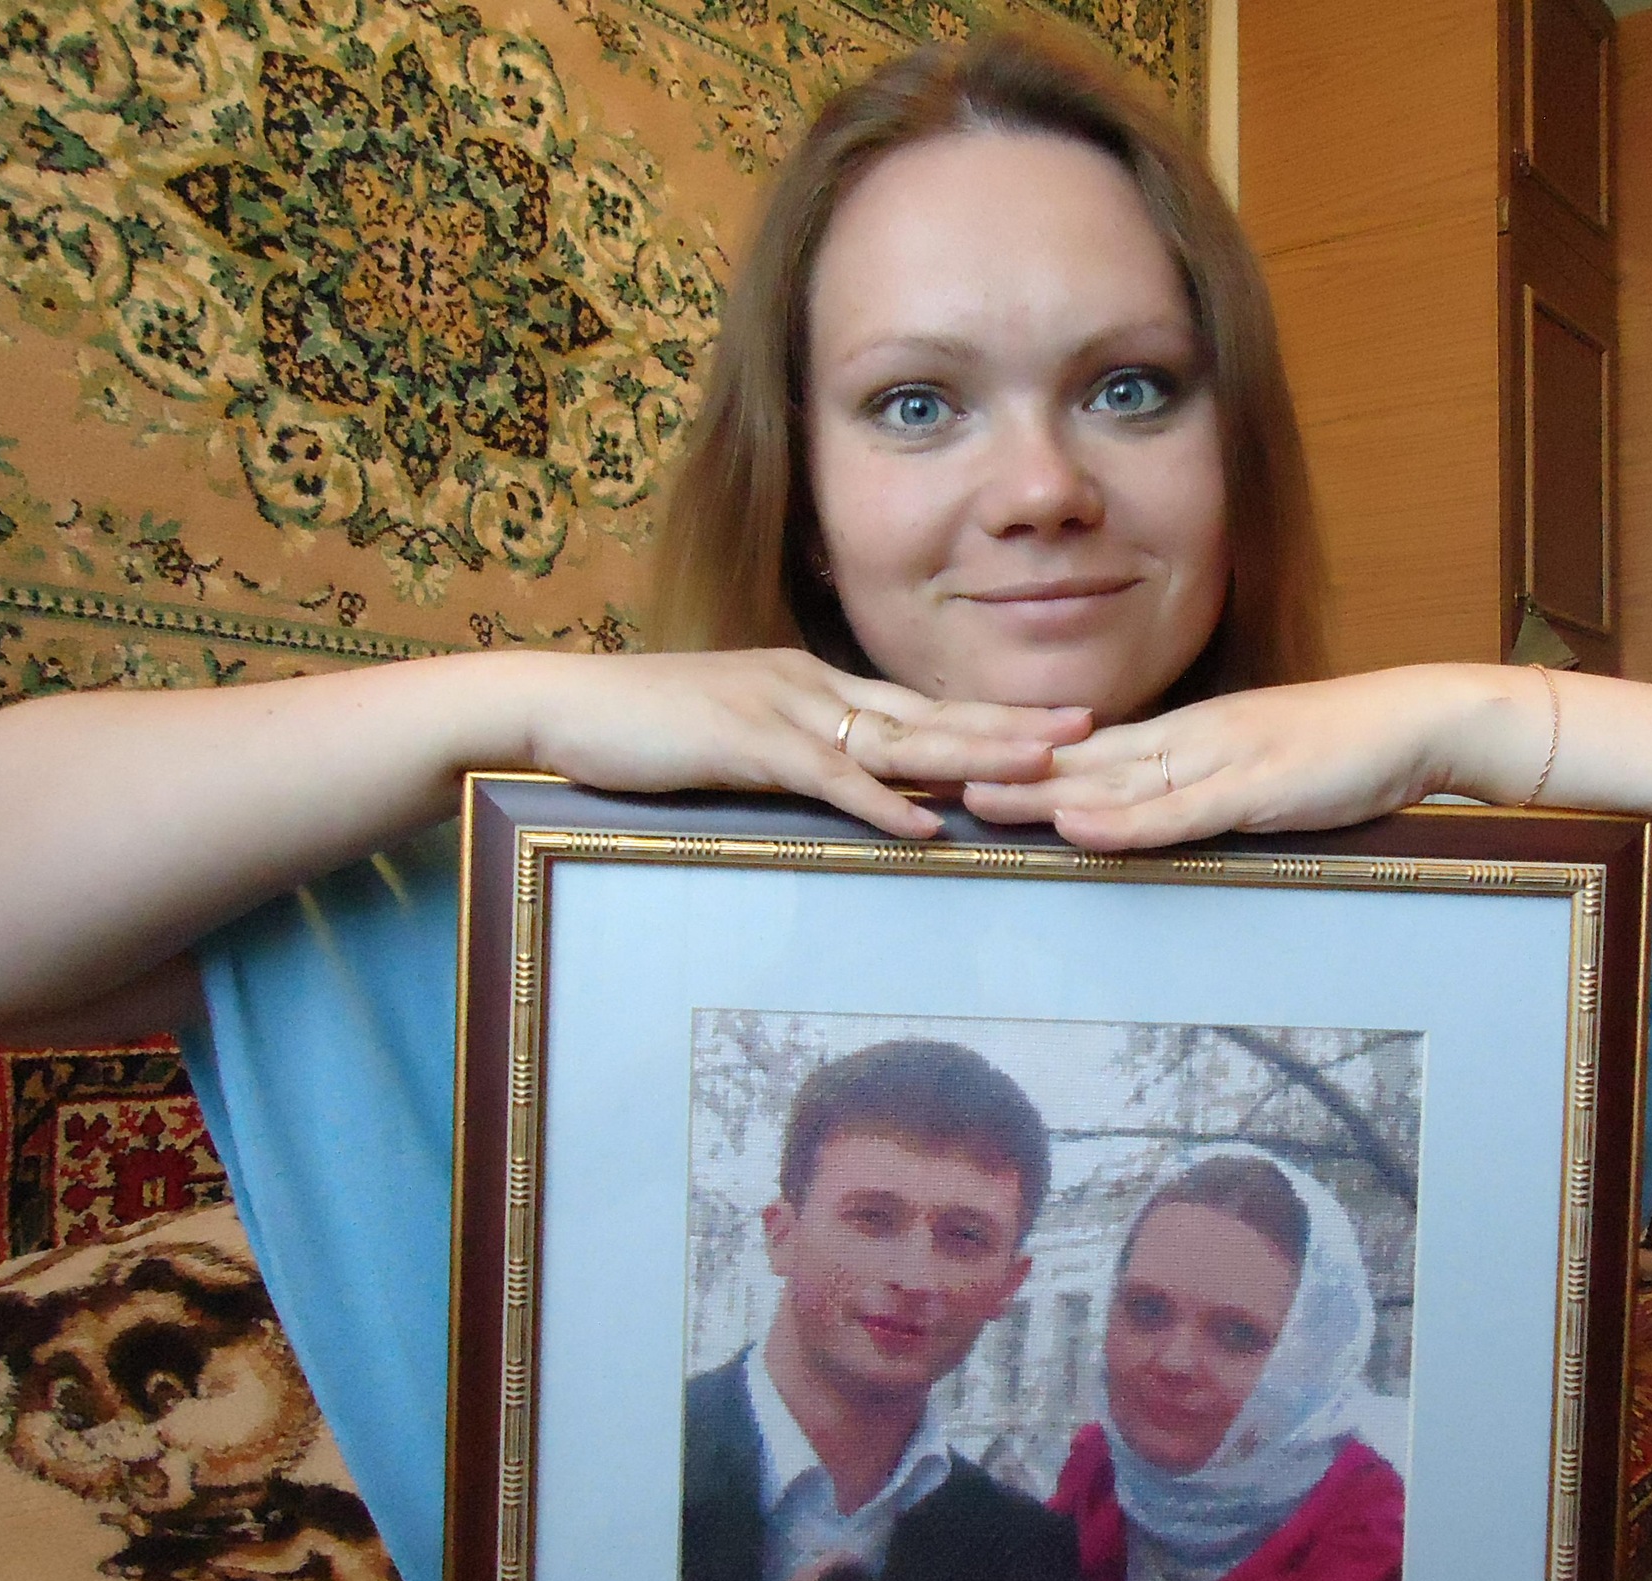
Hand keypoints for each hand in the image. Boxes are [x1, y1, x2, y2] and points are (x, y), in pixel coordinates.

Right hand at [524, 649, 1094, 838]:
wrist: (562, 709)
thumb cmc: (644, 731)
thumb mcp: (737, 739)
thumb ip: (798, 755)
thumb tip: (852, 786)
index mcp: (813, 686)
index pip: (919, 706)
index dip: (990, 718)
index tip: (1056, 729)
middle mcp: (811, 687)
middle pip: (931, 713)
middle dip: (1013, 725)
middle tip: (1089, 732)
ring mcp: (780, 710)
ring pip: (898, 737)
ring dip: (975, 755)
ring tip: (1042, 768)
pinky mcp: (746, 743)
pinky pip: (829, 775)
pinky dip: (882, 802)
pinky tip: (929, 823)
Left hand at [960, 667, 1497, 847]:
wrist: (1419, 722)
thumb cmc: (1346, 753)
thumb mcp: (1256, 776)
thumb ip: (1200, 794)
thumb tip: (1143, 816)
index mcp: (1185, 737)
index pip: (1087, 751)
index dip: (1019, 760)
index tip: (955, 768)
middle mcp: (1188, 740)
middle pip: (1080, 758)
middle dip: (1003, 770)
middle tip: (927, 779)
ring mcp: (1219, 759)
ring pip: (1116, 780)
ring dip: (1042, 792)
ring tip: (973, 801)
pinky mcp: (1254, 786)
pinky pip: (1179, 809)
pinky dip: (1126, 821)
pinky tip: (1079, 827)